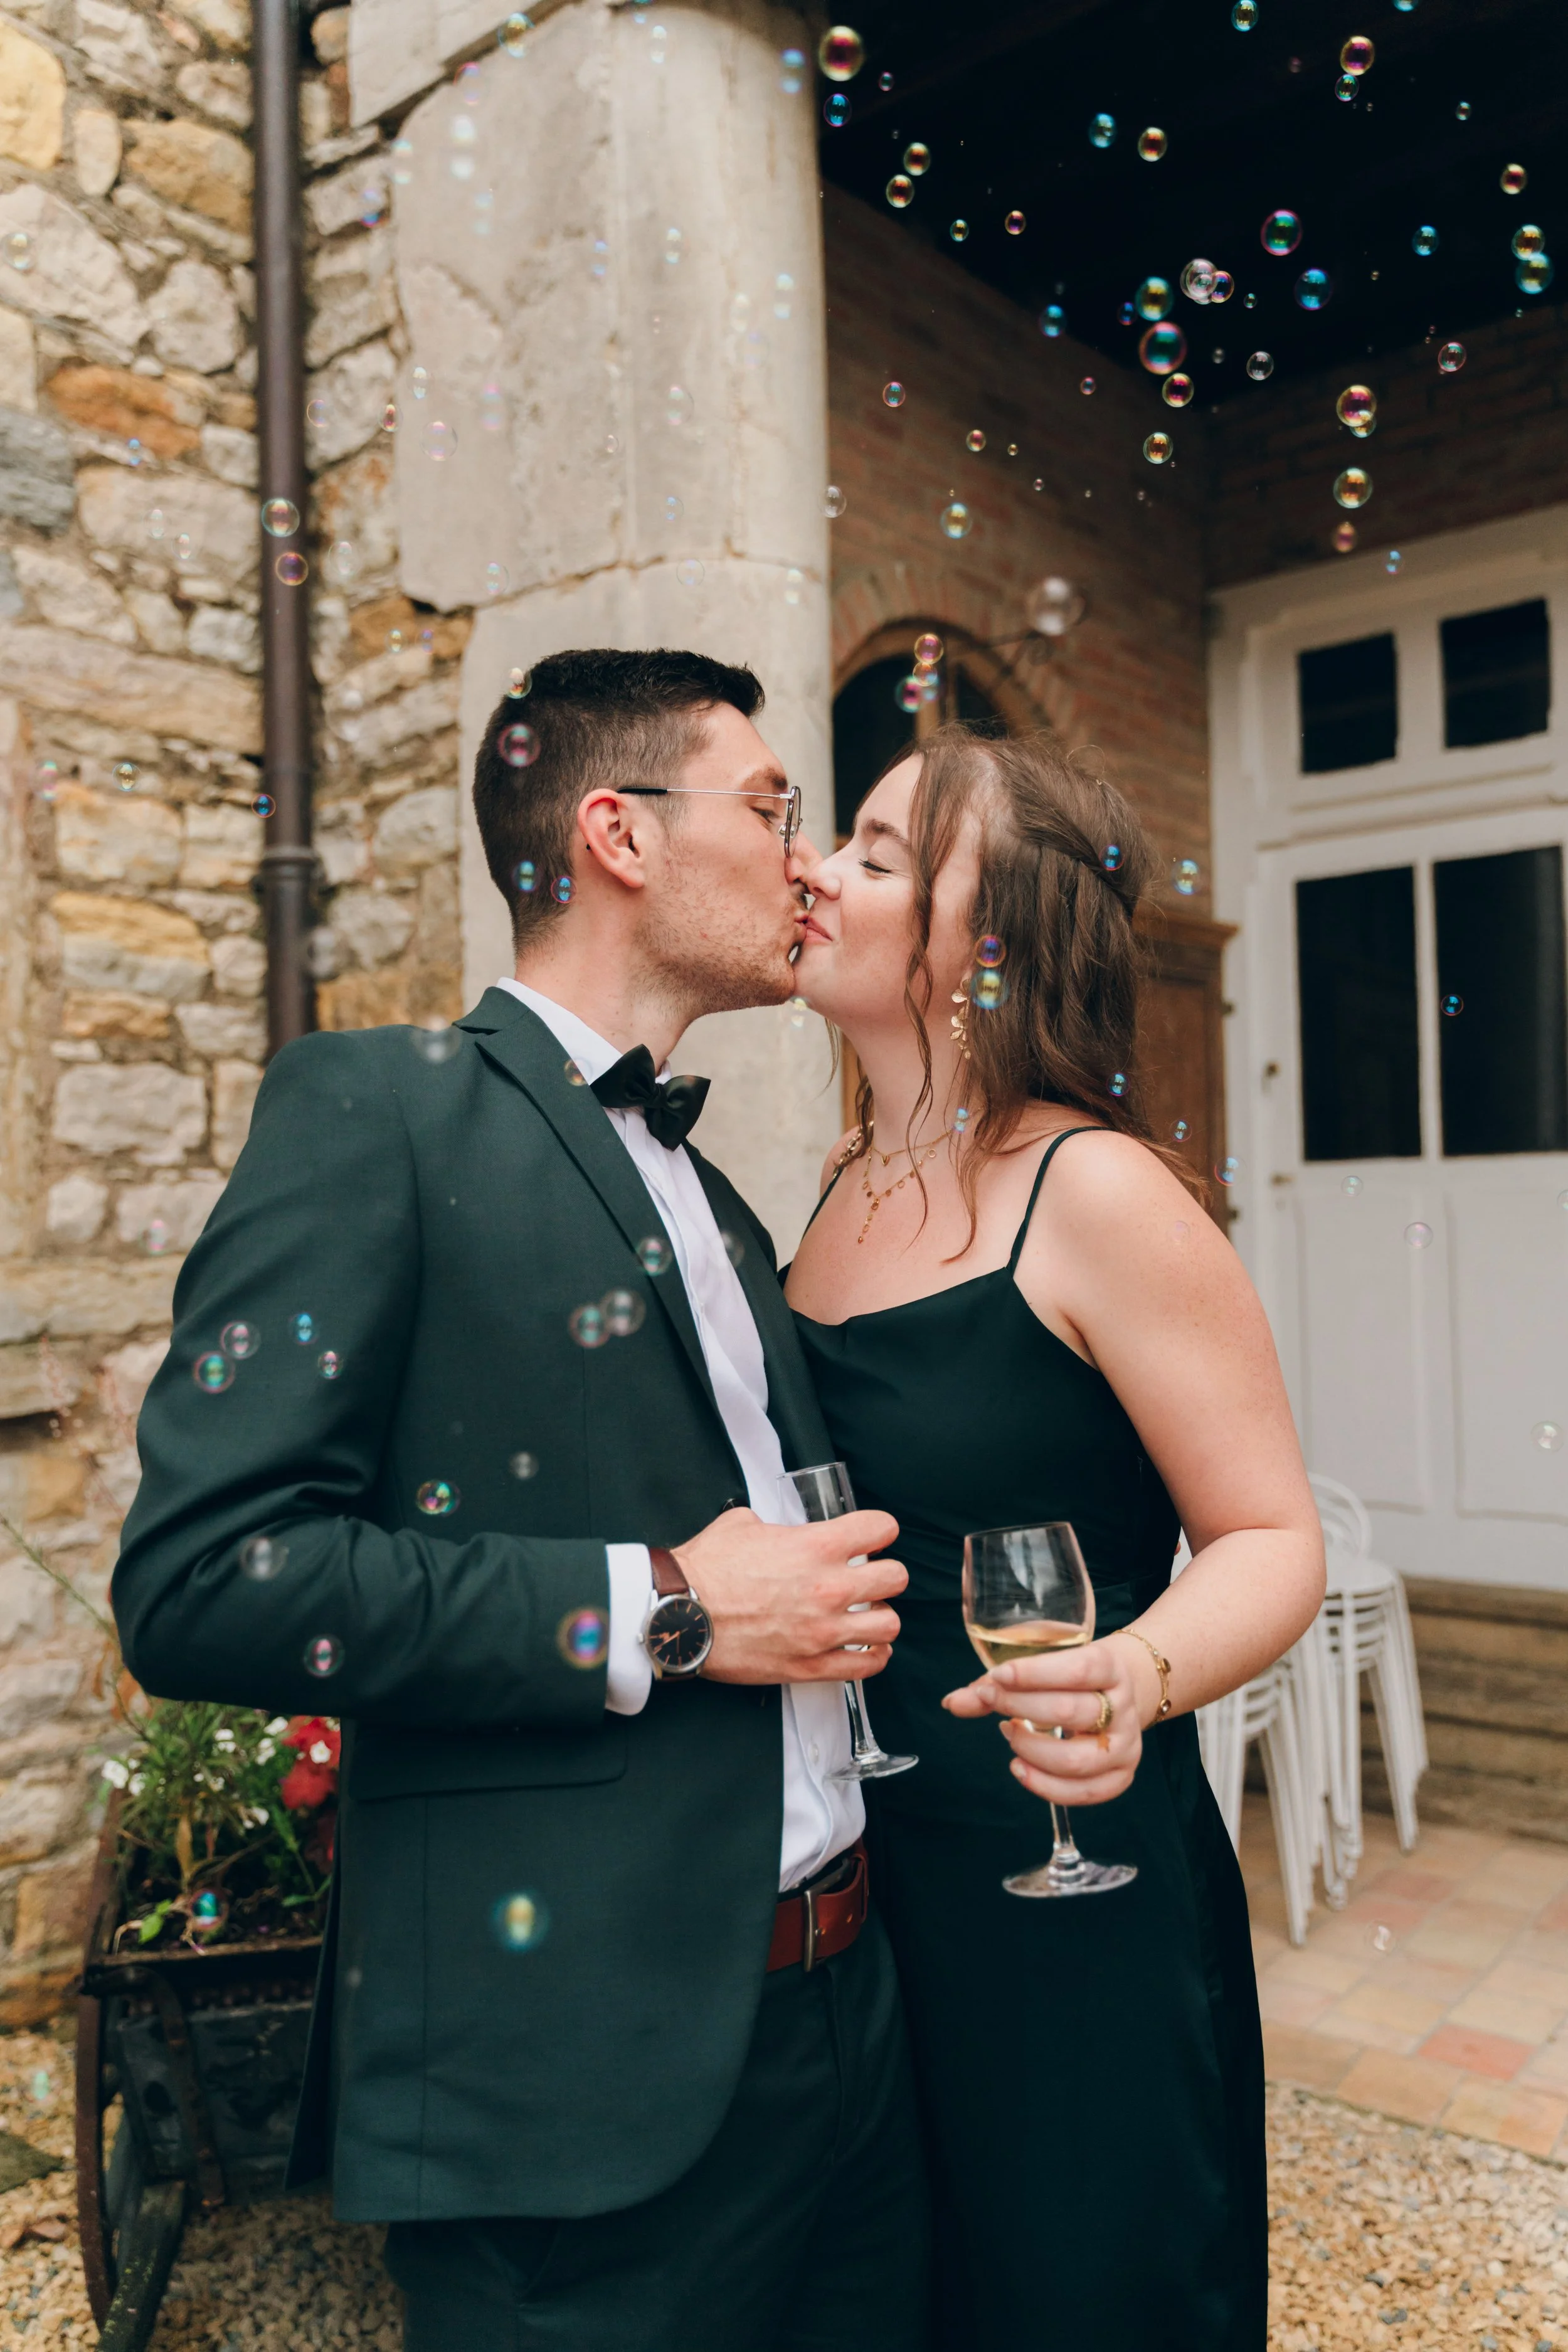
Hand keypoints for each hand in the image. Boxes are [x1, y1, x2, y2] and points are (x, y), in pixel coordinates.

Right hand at [672, 1507, 905, 1684]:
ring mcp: (823, 1630)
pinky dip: (873, 1656)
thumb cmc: (705, 1572)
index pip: (881, 1529)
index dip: (879, 1530)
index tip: (874, 1537)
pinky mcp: (811, 1666)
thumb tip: (779, 1531)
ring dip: (880, 1617)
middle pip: (895, 1577)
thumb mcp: (741, 1524)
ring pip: (889, 1624)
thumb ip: (774, 1526)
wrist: (681, 1614)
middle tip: (869, 1578)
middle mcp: (828, 1587)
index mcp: (816, 1546)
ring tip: (866, 1615)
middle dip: (884, 1574)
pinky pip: (867, 1666)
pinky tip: (865, 1647)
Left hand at [941, 1631, 1157, 1805]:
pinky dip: (1044, 1785)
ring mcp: (1125, 1745)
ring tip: (1008, 1733)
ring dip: (1030, 1749)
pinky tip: (1019, 1767)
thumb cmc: (1068, 1676)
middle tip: (992, 1700)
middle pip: (1069, 1712)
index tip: (998, 1676)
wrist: (1115, 1692)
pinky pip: (1083, 1793)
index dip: (1033, 1673)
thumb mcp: (1042, 1664)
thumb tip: (952, 1703)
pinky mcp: (1120, 1777)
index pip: (1077, 1670)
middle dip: (1020, 1707)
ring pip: (1075, 1760)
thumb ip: (996, 1683)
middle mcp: (1124, 1707)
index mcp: (1111, 1667)